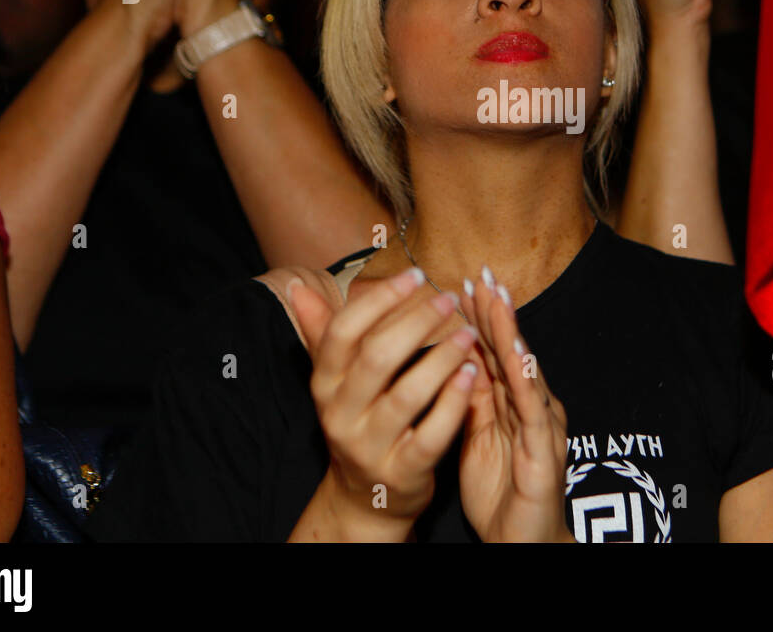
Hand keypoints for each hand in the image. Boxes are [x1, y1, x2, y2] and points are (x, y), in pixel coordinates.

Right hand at [285, 267, 479, 539]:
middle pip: (376, 357)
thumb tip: (299, 288)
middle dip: (417, 322)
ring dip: (443, 358)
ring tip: (468, 334)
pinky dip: (454, 402)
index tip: (415, 275)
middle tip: (449, 299)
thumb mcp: (336, 381)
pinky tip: (472, 374)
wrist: (366, 497)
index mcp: (324, 383)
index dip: (379, 299)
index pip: (343, 331)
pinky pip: (431, 434)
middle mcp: (340, 414)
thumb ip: (324, 334)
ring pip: (407, 394)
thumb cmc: (360, 421)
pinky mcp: (402, 472)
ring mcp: (369, 447)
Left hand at [457, 267, 572, 542]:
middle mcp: (533, 409)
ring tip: (500, 301)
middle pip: (513, 353)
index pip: (496, 353)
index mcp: (513, 405)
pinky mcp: (544, 452)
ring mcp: (542, 428)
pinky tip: (517, 354)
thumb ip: (471, 398)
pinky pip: (532, 411)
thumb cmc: (502, 492)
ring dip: (513, 334)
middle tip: (484, 275)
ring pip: (526, 372)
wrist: (523, 543)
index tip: (466, 282)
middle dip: (499, 313)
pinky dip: (524, 379)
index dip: (483, 318)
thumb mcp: (478, 437)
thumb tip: (453, 357)